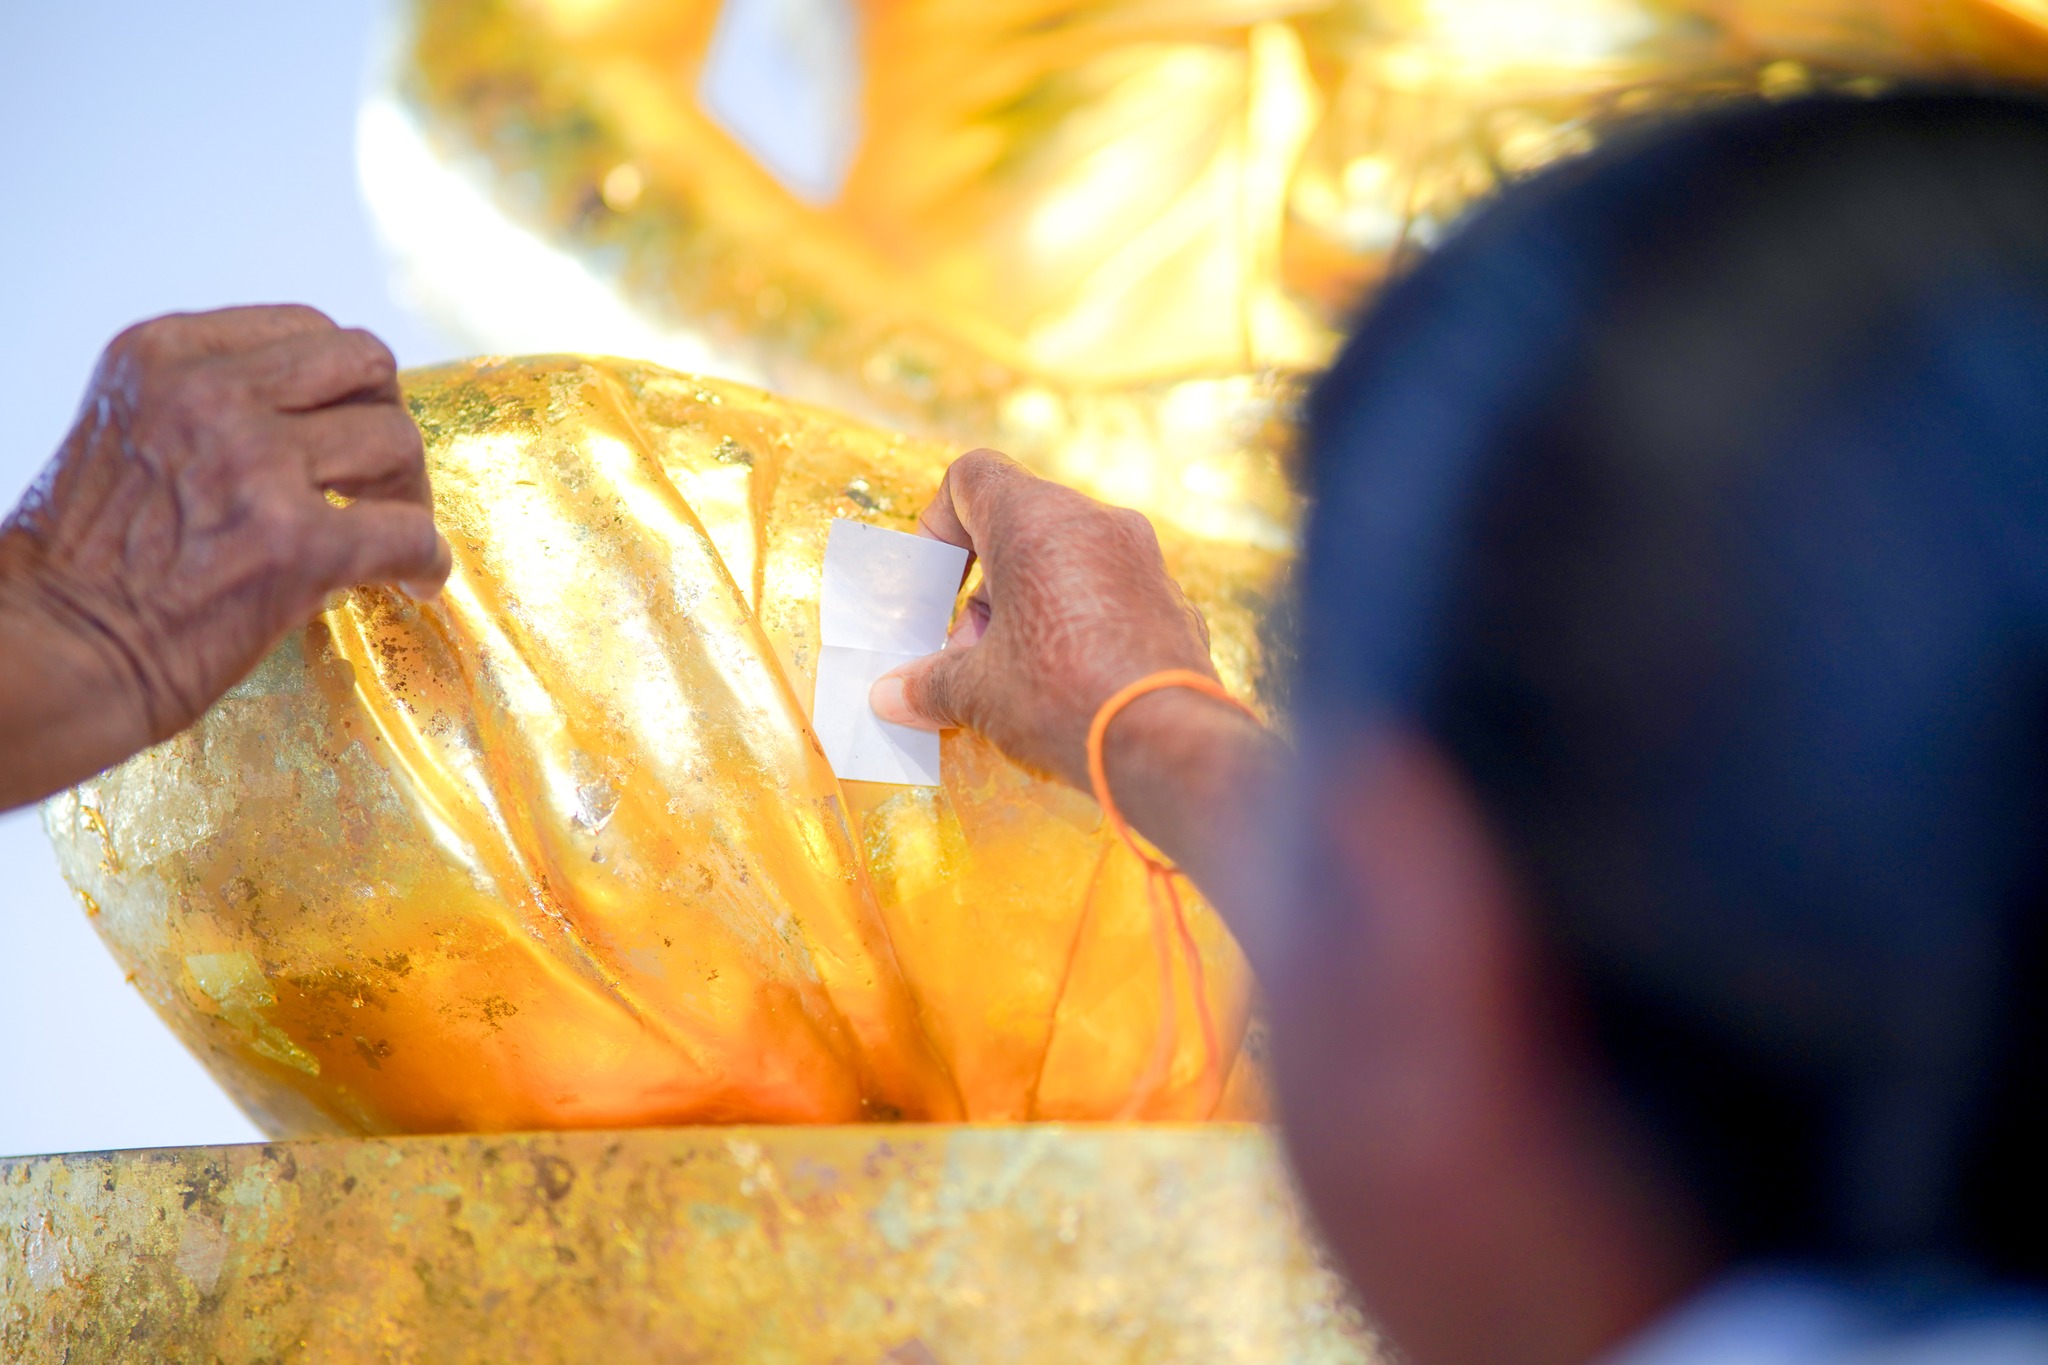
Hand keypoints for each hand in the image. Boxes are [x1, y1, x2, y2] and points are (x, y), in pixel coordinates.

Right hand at [0, 305, 449, 809]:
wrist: (48, 655)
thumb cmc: (87, 565)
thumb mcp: (131, 434)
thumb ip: (212, 410)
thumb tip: (324, 419)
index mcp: (164, 355)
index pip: (307, 330)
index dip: (345, 387)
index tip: (345, 436)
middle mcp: (209, 393)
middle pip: (366, 366)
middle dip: (387, 423)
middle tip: (383, 486)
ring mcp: (253, 464)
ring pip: (396, 440)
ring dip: (409, 494)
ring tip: (390, 541)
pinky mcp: (292, 545)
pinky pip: (408, 533)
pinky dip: (427, 561)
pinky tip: (414, 583)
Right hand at [870, 449, 1276, 894]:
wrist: (1169, 746)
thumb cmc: (1064, 698)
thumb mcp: (978, 693)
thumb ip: (929, 683)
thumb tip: (891, 696)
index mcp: (1037, 521)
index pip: (973, 477)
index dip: (940, 521)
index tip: (936, 581)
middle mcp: (1096, 522)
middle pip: (1020, 523)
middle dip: (983, 584)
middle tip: (968, 649)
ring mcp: (1142, 558)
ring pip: (1066, 557)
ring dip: (1028, 603)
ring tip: (1014, 674)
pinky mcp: (1170, 598)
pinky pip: (1108, 590)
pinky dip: (1076, 620)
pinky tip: (1068, 681)